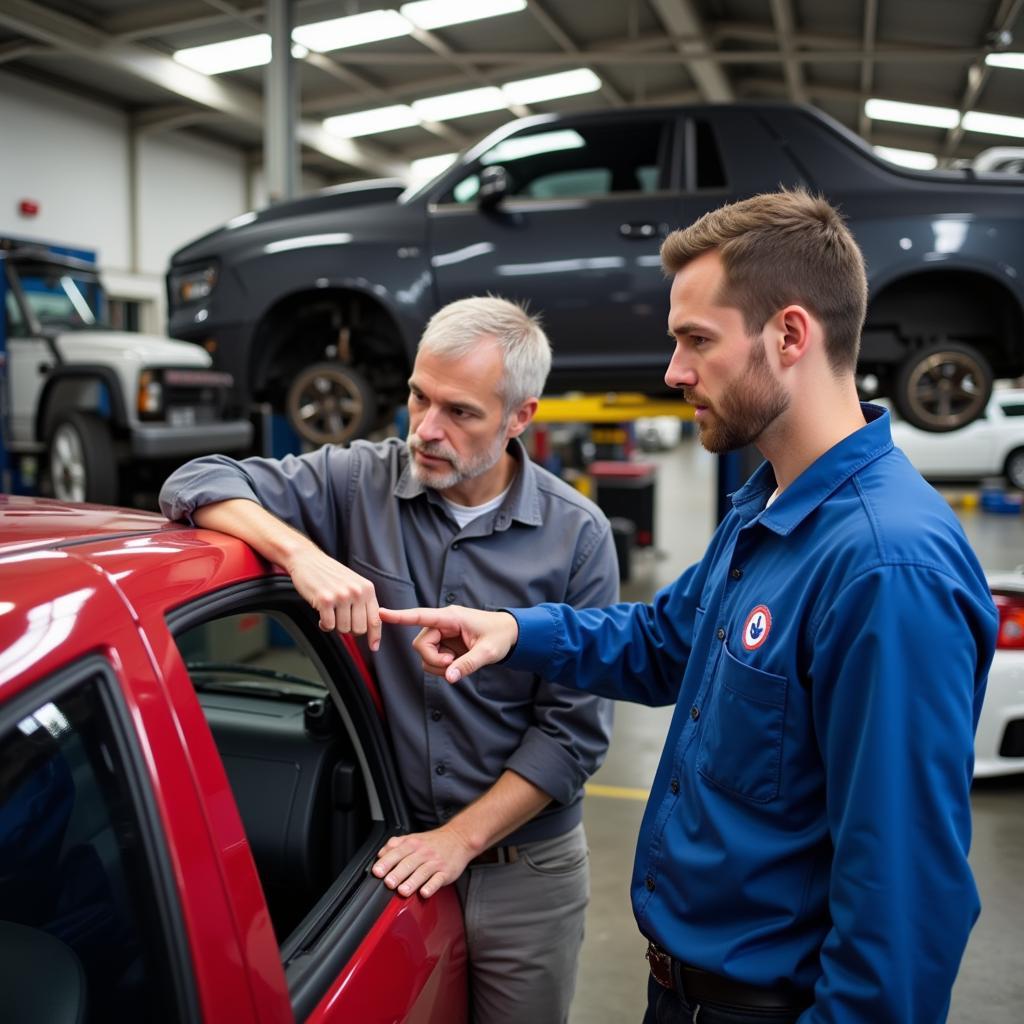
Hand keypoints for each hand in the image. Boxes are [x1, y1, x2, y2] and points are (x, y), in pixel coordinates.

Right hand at [285, 546, 380, 650]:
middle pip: (359, 629)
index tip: (374, 647)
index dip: (375, 636)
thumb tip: (369, 628)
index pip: (375, 619)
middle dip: (349, 630)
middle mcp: (357, 592)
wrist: (308, 560)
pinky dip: (324, 625)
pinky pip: (329, 626)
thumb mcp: (354, 584)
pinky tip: (321, 615)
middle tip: (340, 620)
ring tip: (330, 613)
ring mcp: (341, 596)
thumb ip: (362, 602)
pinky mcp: (325, 600)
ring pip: (343, 629)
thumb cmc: (330, 574)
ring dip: (335, 626)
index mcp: (367, 589)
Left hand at [372, 825, 476, 897]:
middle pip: (408, 863)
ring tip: (403, 891)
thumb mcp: (413, 838)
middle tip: (388, 883)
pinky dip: (431, 886)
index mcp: (413, 844)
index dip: (386, 862)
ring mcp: (435, 862)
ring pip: (422, 872)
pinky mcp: (446, 872)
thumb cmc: (433, 842)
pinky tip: (425, 892)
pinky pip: (438, 879)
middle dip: (397, 873)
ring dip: (412, 882)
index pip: (397, 852)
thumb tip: (380, 855)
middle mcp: (423, 852)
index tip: (377, 872)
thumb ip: (395, 845)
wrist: (459, 838)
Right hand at [378, 605, 518, 682]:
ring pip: (424, 653)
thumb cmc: (500, 637)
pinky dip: (441, 666)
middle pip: (421, 644)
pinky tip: (455, 664)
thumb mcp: (488, 652)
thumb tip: (449, 677)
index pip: (421, 615)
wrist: (509, 634)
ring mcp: (442, 633)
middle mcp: (442, 623)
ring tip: (457, 664)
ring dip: (437, 665)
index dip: (400, 616)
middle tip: (453, 664)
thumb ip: (468, 664)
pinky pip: (431, 658)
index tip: (381, 613)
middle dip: (433, 660)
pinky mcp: (444, 643)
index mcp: (451, 617)